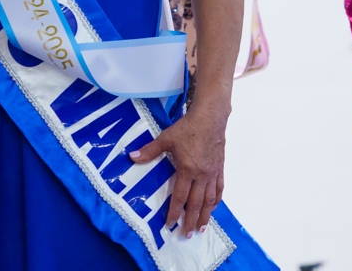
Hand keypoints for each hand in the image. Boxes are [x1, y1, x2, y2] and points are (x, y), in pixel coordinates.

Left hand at [128, 104, 227, 235]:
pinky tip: (214, 207)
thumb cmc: (187, 127)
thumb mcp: (166, 138)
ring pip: (210, 199)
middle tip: (187, 234)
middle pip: (196, 203)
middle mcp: (202, 175)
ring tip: (202, 228)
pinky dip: (217, 200)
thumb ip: (150, 150)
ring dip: (206, 215)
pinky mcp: (220, 168)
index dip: (174, 212)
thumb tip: (131, 157)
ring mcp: (213, 173)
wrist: (210, 118)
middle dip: (191, 220)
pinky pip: (220, 188)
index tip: (170, 225)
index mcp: (187, 170)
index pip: (180, 197)